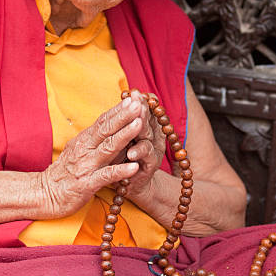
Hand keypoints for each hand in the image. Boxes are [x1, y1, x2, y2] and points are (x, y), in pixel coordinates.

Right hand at [40, 96, 146, 217]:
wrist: (45, 194)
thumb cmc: (65, 172)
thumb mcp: (78, 150)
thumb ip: (94, 138)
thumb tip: (111, 123)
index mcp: (84, 140)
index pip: (103, 121)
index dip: (118, 110)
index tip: (133, 98)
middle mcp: (85, 150)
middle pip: (106, 129)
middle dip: (124, 115)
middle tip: (139, 103)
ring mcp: (86, 166)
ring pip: (108, 148)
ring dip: (125, 135)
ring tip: (139, 124)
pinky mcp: (87, 184)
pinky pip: (106, 176)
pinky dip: (120, 171)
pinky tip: (134, 167)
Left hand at [116, 90, 165, 205]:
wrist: (130, 183)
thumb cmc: (123, 155)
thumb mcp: (122, 135)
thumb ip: (125, 118)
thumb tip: (127, 94)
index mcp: (146, 126)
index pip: (145, 110)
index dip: (140, 101)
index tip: (133, 92)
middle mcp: (152, 136)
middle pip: (147, 120)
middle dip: (142, 110)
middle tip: (136, 102)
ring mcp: (153, 151)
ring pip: (148, 137)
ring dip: (141, 130)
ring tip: (135, 124)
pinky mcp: (150, 166)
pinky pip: (146, 158)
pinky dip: (139, 154)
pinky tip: (131, 153)